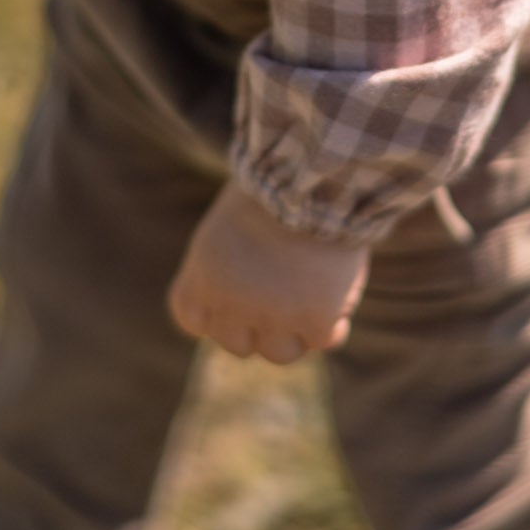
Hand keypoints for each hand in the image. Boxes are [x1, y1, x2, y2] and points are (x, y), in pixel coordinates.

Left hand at [168, 180, 368, 365]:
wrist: (316, 175)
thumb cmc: (278, 184)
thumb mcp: (231, 221)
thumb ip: (229, 264)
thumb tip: (249, 298)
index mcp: (202, 275)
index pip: (192, 320)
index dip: (216, 313)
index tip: (236, 295)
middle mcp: (231, 304)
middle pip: (236, 344)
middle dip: (257, 323)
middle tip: (282, 288)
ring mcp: (274, 316)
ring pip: (280, 353)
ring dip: (295, 331)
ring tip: (313, 293)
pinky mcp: (317, 319)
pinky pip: (325, 340)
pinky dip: (332, 324)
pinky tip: (337, 298)